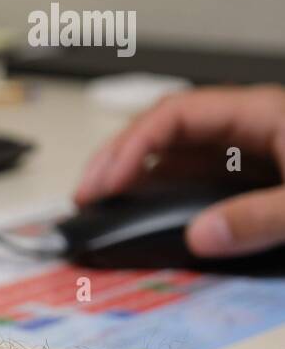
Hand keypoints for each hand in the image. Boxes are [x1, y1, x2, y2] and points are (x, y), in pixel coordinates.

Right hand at [74, 85, 284, 256]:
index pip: (176, 114)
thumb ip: (258, 217)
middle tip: (85, 193)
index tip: (108, 183)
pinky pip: (200, 174)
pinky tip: (144, 206)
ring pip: (179, 152)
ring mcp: (254, 148)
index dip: (133, 146)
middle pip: (165, 128)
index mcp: (263, 112)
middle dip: (118, 156)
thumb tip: (199, 235)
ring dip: (135, 172)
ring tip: (103, 198)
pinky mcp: (259, 173)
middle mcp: (251, 124)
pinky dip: (164, 189)